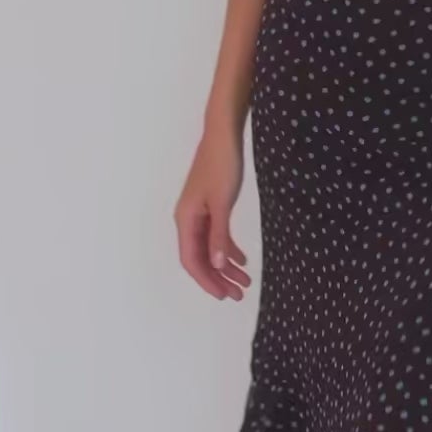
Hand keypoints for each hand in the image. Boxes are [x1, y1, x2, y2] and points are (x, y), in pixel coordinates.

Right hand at [174, 123, 253, 300]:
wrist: (223, 136)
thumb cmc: (221, 165)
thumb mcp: (222, 203)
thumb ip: (219, 235)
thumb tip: (218, 264)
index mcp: (186, 220)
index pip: (192, 260)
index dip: (207, 280)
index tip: (224, 295)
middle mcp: (188, 220)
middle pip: (200, 258)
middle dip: (219, 278)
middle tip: (238, 294)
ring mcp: (198, 214)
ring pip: (209, 249)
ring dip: (226, 266)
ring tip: (245, 282)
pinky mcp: (210, 207)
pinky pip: (216, 235)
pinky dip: (228, 248)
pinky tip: (242, 259)